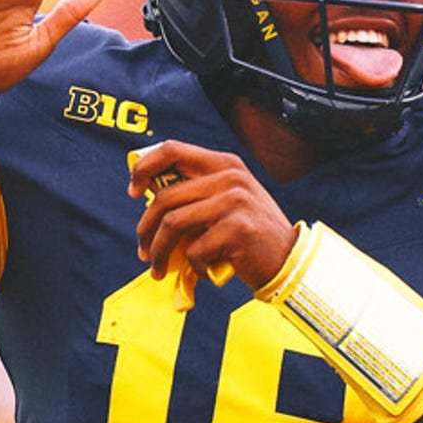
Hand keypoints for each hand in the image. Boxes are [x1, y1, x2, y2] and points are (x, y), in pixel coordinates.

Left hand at [129, 141, 296, 290]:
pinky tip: (202, 271)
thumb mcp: (228, 202)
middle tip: (142, 250)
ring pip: (173, 224)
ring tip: (158, 269)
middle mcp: (230, 177)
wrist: (288, 262)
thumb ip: (197, 193)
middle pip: (165, 197)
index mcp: (225, 164)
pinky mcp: (238, 229)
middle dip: (145, 228)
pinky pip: (194, 250)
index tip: (133, 191)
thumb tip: (148, 198)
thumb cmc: (251, 235)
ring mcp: (236, 201)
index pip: (172, 150)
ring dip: (159, 251)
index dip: (144, 167)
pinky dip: (192, 266)